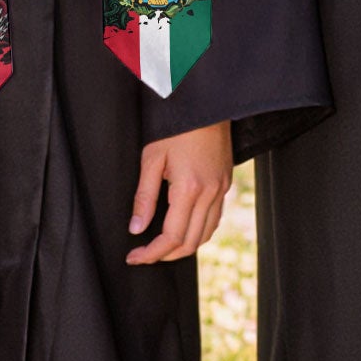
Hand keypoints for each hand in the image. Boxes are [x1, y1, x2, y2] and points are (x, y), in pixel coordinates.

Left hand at [126, 120, 232, 264]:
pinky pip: (215, 218)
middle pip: (190, 242)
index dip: (151, 253)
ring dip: (184, 246)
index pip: (171, 237)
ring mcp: (221, 188)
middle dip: (166, 255)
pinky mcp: (226, 182)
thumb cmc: (177, 126)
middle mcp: (210, 192)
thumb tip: (136, 228)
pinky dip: (199, 231)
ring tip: (162, 246)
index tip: (134, 256)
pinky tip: (184, 227)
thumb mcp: (152, 158)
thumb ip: (144, 197)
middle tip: (144, 254)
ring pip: (206, 233)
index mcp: (190, 188)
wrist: (206, 103)